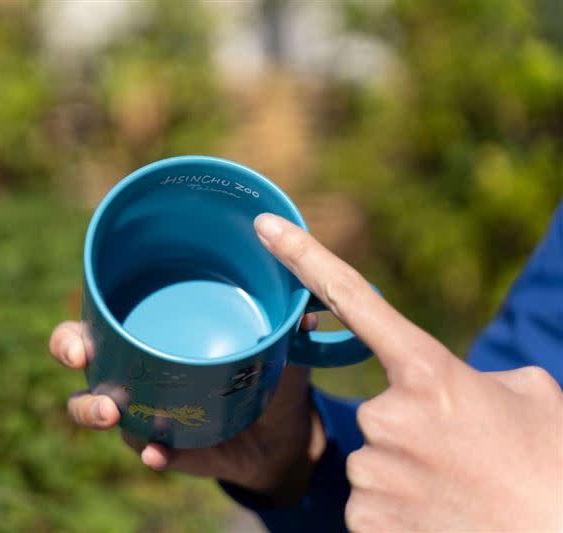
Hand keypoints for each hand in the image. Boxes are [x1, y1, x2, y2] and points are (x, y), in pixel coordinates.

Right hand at [49, 316, 325, 501]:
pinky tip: (158, 452)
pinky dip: (153, 452)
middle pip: (86, 362)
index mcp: (154, 339)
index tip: (79, 332)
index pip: (101, 324)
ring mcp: (148, 413)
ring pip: (99, 410)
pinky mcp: (168, 449)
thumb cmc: (267, 376)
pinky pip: (150, 451)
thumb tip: (305, 309)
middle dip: (70, 353)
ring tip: (112, 412)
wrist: (283, 437)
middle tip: (80, 357)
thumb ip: (285, 328)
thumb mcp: (276, 348)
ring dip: (95, 410)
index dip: (76, 327)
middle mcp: (139, 374)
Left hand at [254, 213, 562, 531]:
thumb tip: (449, 386)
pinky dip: (399, 511)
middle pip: (380, 412)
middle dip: (415, 431)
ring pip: (375, 459)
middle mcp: (387, 415)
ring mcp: (373, 470)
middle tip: (464, 458)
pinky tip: (437, 517)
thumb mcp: (529, 394)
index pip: (353, 299)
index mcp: (428, 372)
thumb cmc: (553, 467)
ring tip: (458, 492)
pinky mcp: (364, 518)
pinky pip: (369, 502)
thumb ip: (475, 375)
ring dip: (408, 473)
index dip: (304, 258)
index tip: (266, 228)